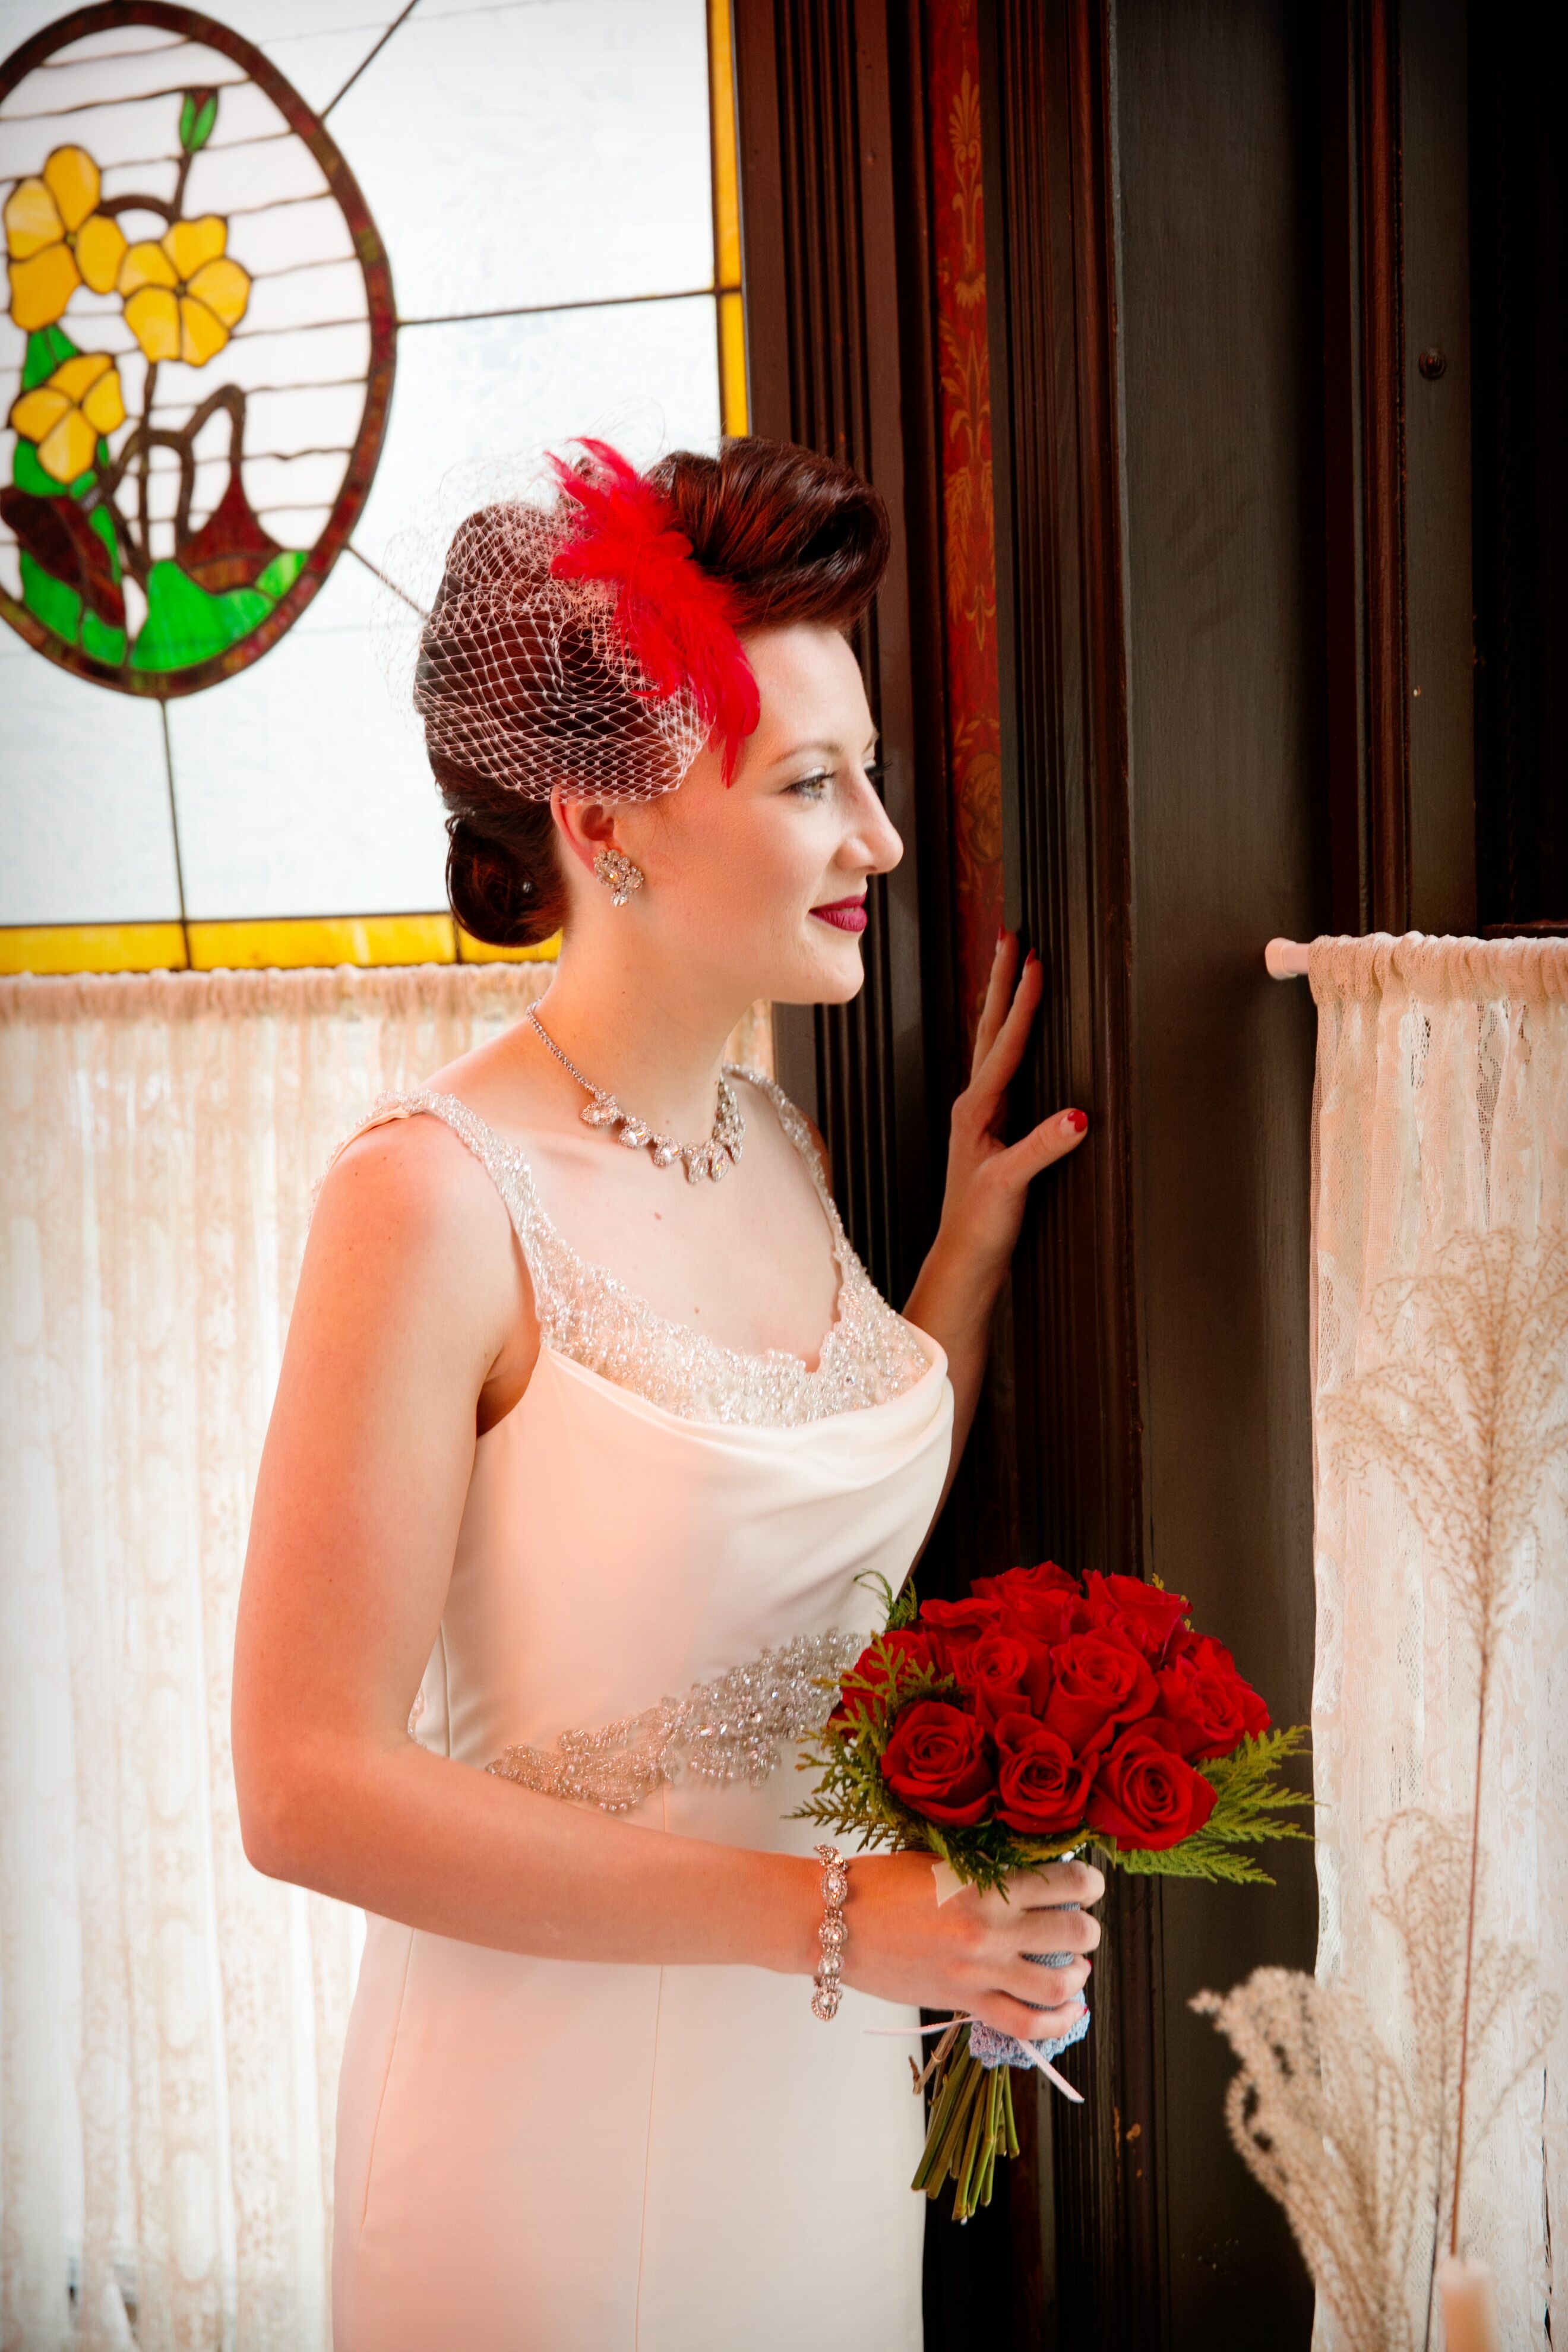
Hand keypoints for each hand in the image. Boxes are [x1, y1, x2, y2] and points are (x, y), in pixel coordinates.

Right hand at [841, 1851, 1103, 2039]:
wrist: (834, 1922)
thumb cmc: (879, 1884)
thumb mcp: (938, 1861)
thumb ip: (984, 1870)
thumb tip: (1027, 1877)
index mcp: (984, 1884)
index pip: (1062, 1883)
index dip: (1088, 1884)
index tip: (1089, 1885)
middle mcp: (990, 1929)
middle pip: (1073, 1933)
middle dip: (1087, 1929)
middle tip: (1082, 1925)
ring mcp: (978, 1970)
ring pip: (1058, 1984)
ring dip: (1078, 1975)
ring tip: (1075, 1968)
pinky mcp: (963, 2001)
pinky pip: (1024, 2023)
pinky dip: (1056, 2021)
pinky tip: (1069, 2011)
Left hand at [934, 931, 1088, 1304]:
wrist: (963, 1259)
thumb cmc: (980, 1225)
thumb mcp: (1011, 1184)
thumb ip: (1042, 1147)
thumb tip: (1080, 1115)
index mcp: (976, 1109)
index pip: (1006, 1043)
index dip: (1024, 1002)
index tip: (1036, 961)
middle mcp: (972, 1105)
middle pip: (990, 1028)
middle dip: (1002, 981)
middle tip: (1011, 934)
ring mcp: (978, 1115)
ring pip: (992, 1043)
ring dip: (1003, 1002)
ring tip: (1012, 965)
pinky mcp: (989, 1129)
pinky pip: (1001, 1066)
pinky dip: (1009, 1037)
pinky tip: (1018, 1034)